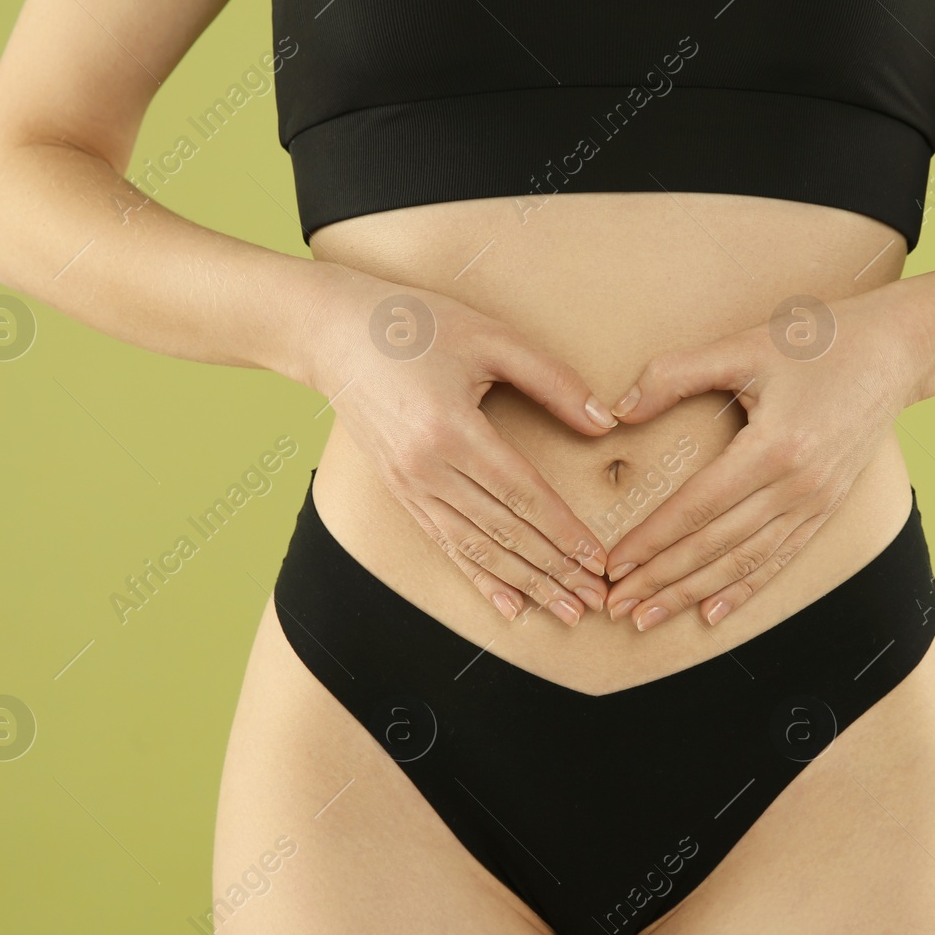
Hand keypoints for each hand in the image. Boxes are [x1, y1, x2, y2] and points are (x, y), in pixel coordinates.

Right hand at [297, 270, 617, 626]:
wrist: (331, 332)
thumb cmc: (415, 324)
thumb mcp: (490, 337)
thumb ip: (551, 380)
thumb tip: (603, 423)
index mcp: (453, 429)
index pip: (523, 495)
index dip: (565, 532)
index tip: (600, 560)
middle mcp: (428, 469)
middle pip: (504, 532)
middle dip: (555, 571)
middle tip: (597, 600)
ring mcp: (410, 486)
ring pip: (477, 549)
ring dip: (525, 584)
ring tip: (565, 610)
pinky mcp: (400, 492)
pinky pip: (444, 545)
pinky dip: (479, 578)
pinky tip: (508, 605)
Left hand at [601, 293, 929, 630]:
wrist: (898, 351)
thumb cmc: (818, 340)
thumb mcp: (743, 346)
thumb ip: (675, 374)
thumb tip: (617, 409)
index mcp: (772, 448)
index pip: (696, 508)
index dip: (651, 541)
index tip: (612, 564)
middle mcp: (797, 487)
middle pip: (714, 546)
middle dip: (661, 580)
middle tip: (615, 605)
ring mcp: (816, 502)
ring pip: (744, 562)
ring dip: (693, 594)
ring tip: (649, 617)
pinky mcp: (827, 507)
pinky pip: (780, 559)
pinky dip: (744, 589)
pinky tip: (712, 613)